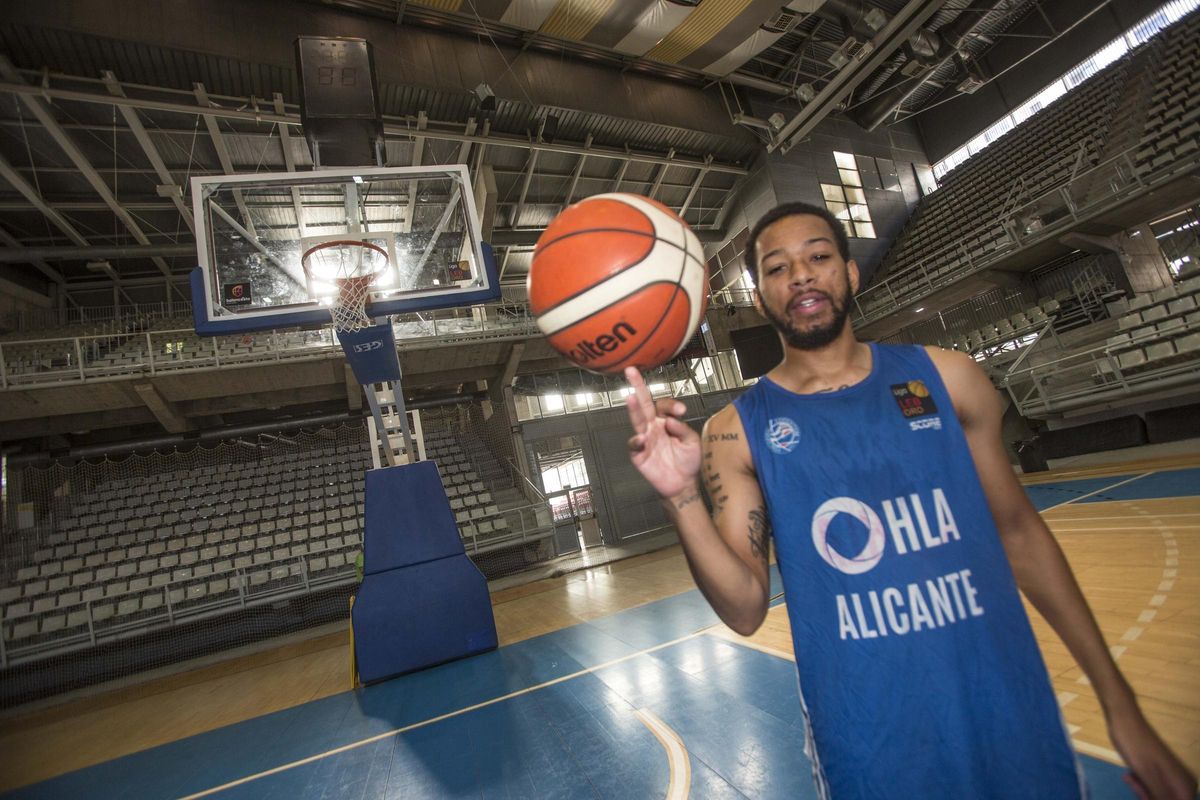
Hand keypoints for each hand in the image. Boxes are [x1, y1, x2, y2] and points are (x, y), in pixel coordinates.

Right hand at [624, 367, 701, 500]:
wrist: (683, 484)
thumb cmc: (688, 461)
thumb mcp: (693, 442)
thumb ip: (683, 430)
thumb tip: (669, 422)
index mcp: (666, 422)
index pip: (663, 405)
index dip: (671, 405)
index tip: (682, 411)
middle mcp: (653, 427)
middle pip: (644, 404)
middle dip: (638, 386)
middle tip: (631, 370)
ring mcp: (645, 440)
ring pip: (636, 420)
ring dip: (633, 409)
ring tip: (631, 397)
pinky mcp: (639, 455)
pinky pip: (635, 445)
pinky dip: (637, 441)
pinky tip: (642, 439)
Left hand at [1108, 706, 1196, 798]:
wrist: (1124, 720)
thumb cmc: (1135, 745)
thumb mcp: (1148, 776)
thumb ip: (1162, 797)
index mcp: (1186, 787)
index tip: (1143, 796)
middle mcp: (1183, 785)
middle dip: (1148, 799)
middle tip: (1135, 782)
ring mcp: (1170, 780)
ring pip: (1157, 799)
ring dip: (1142, 794)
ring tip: (1130, 777)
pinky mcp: (1158, 775)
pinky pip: (1152, 791)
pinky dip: (1140, 787)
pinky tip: (1129, 776)